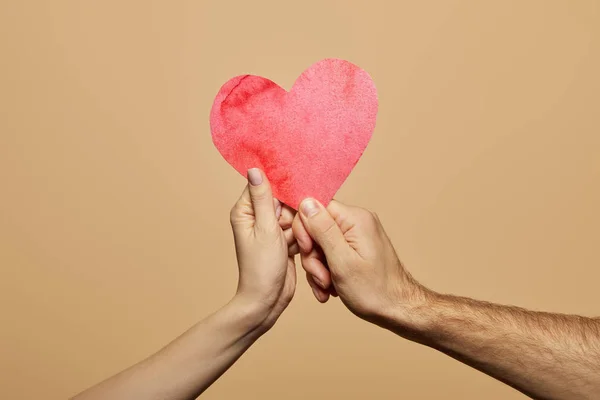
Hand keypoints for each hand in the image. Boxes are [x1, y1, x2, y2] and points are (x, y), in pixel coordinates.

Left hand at [230, 168, 297, 332]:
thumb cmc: (261, 268)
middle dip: (293, 213)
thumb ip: (264, 198)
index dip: (282, 187)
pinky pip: (298, 229)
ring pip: (294, 215)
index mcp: (245, 211)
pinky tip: (300, 250)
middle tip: (290, 230)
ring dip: (299, 228)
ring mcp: (271, 230)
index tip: (296, 190)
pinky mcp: (283, 241)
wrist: (267, 300)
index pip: (265, 184)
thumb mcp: (265, 229)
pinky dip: (302, 238)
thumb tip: (255, 169)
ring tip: (293, 246)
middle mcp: (256, 218)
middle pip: (284, 200)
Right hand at [292, 198, 427, 325]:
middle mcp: (356, 221)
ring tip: (328, 287)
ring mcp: (356, 235)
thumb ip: (322, 229)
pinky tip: (331, 288)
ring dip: (318, 268)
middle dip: (312, 256)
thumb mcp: (342, 261)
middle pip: (315, 228)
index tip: (308, 252)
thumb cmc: (374, 290)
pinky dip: (326, 272)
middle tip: (322, 278)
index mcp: (354, 218)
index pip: (314, 207)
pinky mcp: (355, 248)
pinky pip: (329, 254)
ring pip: (320, 245)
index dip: (304, 230)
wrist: (397, 310)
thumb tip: (306, 202)